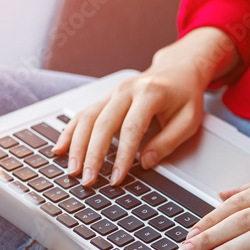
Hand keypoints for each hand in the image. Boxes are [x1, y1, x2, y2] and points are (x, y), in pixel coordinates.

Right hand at [53, 28, 237, 185]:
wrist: (178, 70)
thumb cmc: (185, 96)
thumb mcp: (188, 120)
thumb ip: (168, 142)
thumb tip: (146, 163)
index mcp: (150, 93)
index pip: (131, 128)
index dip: (122, 156)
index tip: (116, 178)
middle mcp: (127, 90)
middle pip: (103, 123)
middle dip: (93, 154)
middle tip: (87, 179)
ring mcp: (113, 92)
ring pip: (88, 118)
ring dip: (77, 145)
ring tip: (72, 169)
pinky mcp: (106, 98)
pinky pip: (84, 114)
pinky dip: (70, 131)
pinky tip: (61, 148)